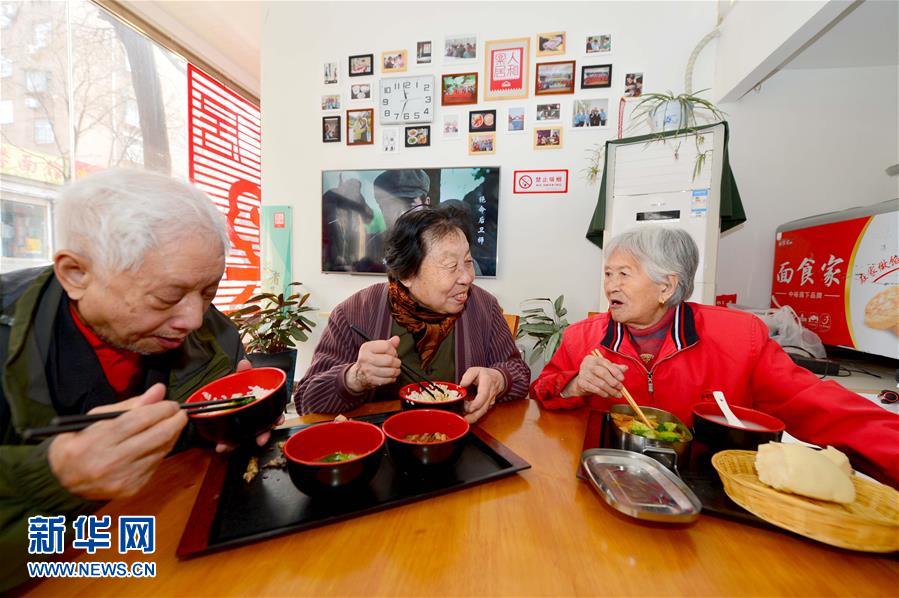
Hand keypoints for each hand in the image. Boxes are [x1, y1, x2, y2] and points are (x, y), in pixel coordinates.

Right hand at [47, 383, 187, 499]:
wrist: (63, 481)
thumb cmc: (79, 442)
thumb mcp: (95, 418)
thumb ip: (129, 405)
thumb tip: (159, 390)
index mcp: (97, 440)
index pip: (140, 420)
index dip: (161, 409)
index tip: (172, 403)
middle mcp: (111, 461)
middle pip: (157, 437)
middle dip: (175, 421)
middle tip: (180, 413)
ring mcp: (123, 478)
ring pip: (161, 451)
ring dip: (171, 435)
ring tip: (171, 424)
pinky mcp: (131, 489)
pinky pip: (155, 464)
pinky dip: (161, 451)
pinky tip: (158, 443)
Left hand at [215, 359, 283, 452]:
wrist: (221, 395)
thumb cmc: (238, 388)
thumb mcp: (241, 379)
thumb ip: (243, 372)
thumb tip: (244, 363)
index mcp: (260, 405)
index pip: (274, 412)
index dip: (278, 418)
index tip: (279, 421)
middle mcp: (255, 417)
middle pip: (263, 428)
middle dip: (262, 435)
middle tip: (260, 440)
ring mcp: (244, 425)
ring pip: (246, 436)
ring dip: (239, 443)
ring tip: (230, 446)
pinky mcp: (233, 431)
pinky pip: (232, 439)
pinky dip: (227, 443)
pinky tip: (221, 446)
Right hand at [345, 336, 400, 392]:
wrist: (358, 374)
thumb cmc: (369, 359)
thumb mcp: (376, 348)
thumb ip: (388, 343)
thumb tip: (396, 339)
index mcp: (367, 348)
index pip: (387, 346)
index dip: (393, 350)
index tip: (393, 353)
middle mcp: (366, 358)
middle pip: (390, 360)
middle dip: (397, 362)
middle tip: (396, 362)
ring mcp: (368, 370)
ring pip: (390, 371)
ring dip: (396, 371)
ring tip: (395, 369)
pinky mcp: (371, 380)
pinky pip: (388, 380)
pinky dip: (392, 378)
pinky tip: (391, 375)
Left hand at [459, 367, 505, 423]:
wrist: (498, 379)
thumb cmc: (485, 375)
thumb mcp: (475, 370)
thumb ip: (468, 376)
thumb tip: (462, 385)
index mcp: (487, 384)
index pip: (483, 396)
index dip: (476, 404)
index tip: (468, 408)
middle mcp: (490, 395)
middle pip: (483, 409)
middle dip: (472, 416)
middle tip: (462, 418)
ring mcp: (490, 402)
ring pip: (482, 413)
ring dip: (471, 417)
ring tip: (461, 417)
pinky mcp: (488, 407)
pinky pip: (480, 413)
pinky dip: (473, 416)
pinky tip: (465, 415)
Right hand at [563, 353, 627, 398]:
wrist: (582, 380)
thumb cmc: (596, 373)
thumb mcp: (606, 368)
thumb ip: (615, 368)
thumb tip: (626, 368)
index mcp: (595, 359)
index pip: (607, 364)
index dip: (616, 372)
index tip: (622, 379)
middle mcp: (588, 364)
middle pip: (603, 373)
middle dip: (614, 382)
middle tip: (621, 388)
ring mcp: (583, 373)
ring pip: (600, 383)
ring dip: (611, 390)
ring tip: (617, 394)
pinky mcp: (581, 383)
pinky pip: (595, 389)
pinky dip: (603, 393)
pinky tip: (608, 395)